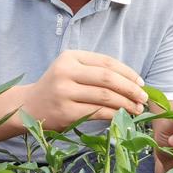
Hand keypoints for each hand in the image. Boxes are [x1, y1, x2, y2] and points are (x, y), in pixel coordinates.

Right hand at [22, 50, 147, 132]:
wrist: (29, 106)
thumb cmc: (57, 88)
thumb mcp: (72, 70)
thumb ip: (95, 72)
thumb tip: (133, 82)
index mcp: (70, 57)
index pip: (106, 62)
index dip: (128, 72)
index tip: (141, 83)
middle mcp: (66, 72)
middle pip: (107, 78)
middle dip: (130, 88)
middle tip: (143, 97)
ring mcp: (64, 92)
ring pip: (104, 96)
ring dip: (126, 103)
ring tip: (137, 108)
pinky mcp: (65, 112)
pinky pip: (97, 112)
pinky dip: (114, 114)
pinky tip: (122, 116)